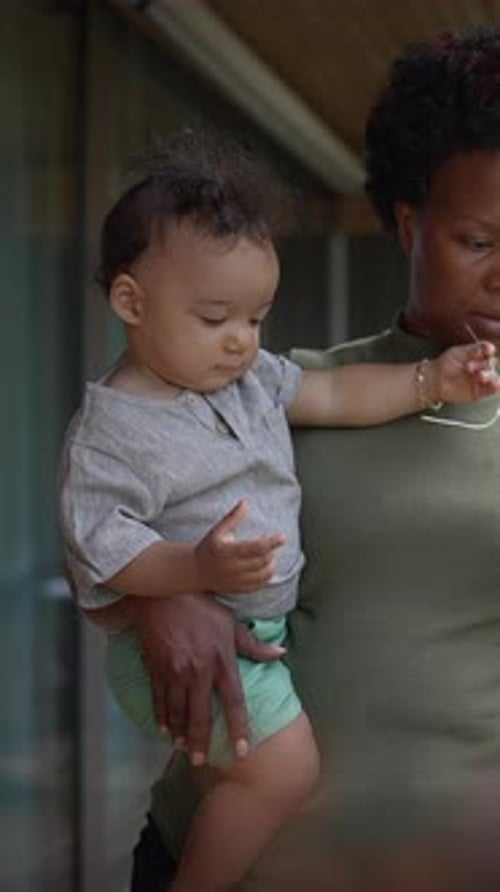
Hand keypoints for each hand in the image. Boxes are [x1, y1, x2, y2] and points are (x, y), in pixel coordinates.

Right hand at [127, 593, 284, 764]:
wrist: (163, 593)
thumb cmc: (201, 606)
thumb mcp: (230, 622)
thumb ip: (253, 645)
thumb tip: (280, 654)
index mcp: (221, 661)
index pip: (233, 701)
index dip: (239, 727)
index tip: (243, 750)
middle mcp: (198, 671)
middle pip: (200, 715)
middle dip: (200, 741)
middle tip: (200, 762)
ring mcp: (175, 672)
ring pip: (177, 711)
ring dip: (179, 733)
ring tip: (182, 748)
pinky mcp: (156, 668)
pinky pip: (159, 699)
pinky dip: (161, 716)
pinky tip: (163, 729)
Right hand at [195, 500, 284, 593]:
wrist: (195, 571)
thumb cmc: (208, 548)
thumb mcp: (218, 530)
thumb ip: (233, 517)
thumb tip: (245, 503)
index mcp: (228, 551)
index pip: (256, 547)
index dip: (271, 542)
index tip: (282, 537)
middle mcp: (233, 568)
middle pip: (262, 561)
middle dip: (271, 552)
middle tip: (272, 545)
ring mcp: (236, 581)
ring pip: (263, 575)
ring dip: (271, 564)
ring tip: (270, 556)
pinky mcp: (239, 589)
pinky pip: (259, 585)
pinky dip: (266, 577)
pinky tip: (265, 568)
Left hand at [432, 341, 499, 404]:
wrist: (435, 381)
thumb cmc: (445, 365)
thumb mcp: (458, 353)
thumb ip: (473, 350)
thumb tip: (487, 347)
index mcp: (477, 355)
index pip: (488, 350)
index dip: (489, 350)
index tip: (488, 350)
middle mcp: (481, 366)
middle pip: (490, 363)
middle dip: (482, 364)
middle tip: (469, 367)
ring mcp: (481, 379)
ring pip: (493, 376)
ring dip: (489, 376)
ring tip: (480, 376)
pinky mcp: (480, 391)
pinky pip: (492, 389)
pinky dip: (496, 387)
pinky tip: (496, 385)